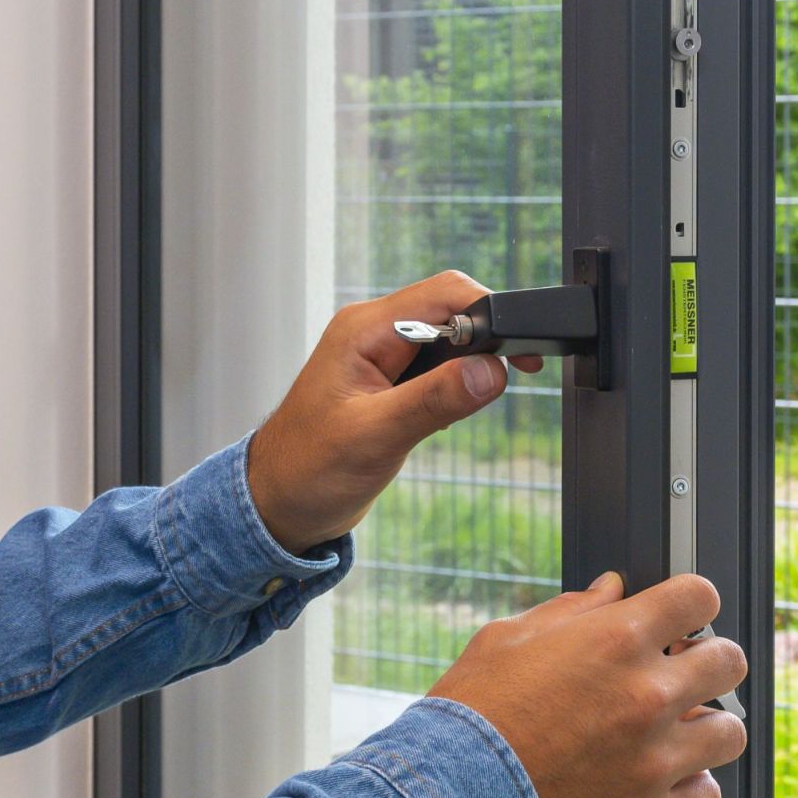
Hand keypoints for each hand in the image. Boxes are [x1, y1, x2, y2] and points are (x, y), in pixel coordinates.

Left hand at [243, 271, 539, 555]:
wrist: (277, 503)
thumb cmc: (308, 469)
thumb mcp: (377, 436)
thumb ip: (435, 400)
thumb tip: (491, 371)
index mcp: (365, 330)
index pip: (445, 294)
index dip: (490, 314)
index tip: (519, 353)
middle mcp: (373, 333)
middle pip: (451, 310)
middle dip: (485, 341)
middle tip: (504, 381)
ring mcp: (380, 357)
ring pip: (447, 340)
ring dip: (467, 368)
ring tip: (457, 411)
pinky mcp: (388, 383)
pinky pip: (436, 368)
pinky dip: (453, 387)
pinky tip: (441, 419)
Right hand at [429, 573, 748, 797]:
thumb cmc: (467, 719)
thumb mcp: (504, 641)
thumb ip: (570, 612)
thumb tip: (611, 592)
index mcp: (615, 641)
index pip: (700, 598)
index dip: (693, 604)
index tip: (684, 618)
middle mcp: (646, 698)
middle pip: (730, 661)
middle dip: (709, 661)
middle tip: (684, 675)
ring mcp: (653, 762)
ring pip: (729, 733)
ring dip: (705, 727)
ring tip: (674, 733)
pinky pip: (707, 796)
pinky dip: (689, 787)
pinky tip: (659, 781)